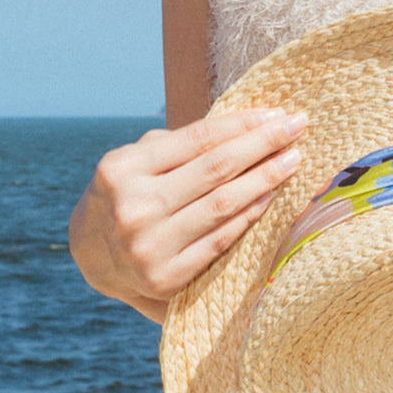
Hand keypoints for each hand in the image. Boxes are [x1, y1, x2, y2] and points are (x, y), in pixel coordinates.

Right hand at [68, 107, 308, 320]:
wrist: (92, 257)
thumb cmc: (129, 196)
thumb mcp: (137, 163)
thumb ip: (179, 146)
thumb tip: (247, 123)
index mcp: (122, 168)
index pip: (197, 139)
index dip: (242, 124)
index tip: (279, 114)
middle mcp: (133, 206)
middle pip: (215, 169)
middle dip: (263, 144)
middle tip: (299, 127)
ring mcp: (148, 245)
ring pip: (222, 205)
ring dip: (265, 179)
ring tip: (293, 160)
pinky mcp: (165, 278)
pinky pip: (219, 240)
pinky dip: (249, 216)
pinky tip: (271, 197)